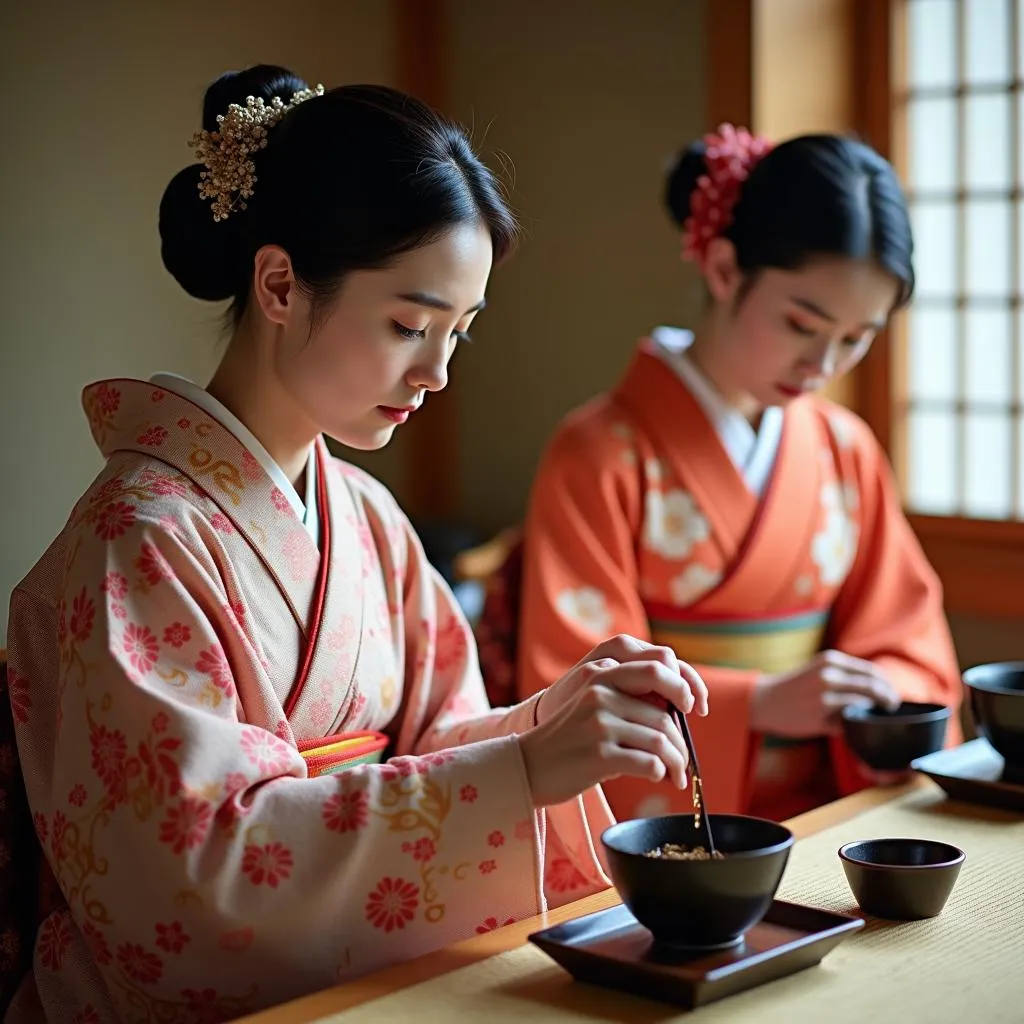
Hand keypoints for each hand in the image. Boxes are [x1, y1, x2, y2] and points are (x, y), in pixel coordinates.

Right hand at [520, 635, 708, 807]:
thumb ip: (626, 699)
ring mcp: (599, 723)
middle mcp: (600, 692)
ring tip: (676, 776)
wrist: (527, 766)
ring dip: (675, 763)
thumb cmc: (568, 740)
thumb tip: (676, 713)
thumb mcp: (592, 704)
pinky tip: (655, 777)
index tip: (694, 708)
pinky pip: (649, 763)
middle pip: (665, 713)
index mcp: (601, 673)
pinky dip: (659, 773)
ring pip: (661, 741)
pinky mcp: (600, 754)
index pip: (658, 668)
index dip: (686, 687)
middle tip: (684, 759)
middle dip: (682, 741)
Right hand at [751, 650, 898, 739]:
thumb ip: (844, 674)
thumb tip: (878, 688)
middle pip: (873, 687)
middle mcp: (829, 675)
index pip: (871, 671)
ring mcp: (825, 696)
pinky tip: (855, 726)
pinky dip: (856, 724)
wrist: (765, 701)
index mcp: (831, 660)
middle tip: (891, 707)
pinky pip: (849, 721)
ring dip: (873, 713)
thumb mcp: (818, 669)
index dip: (887, 684)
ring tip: (875, 718)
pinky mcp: (821, 716)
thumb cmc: (795, 687)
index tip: (891, 694)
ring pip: (864, 704)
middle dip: (888, 698)